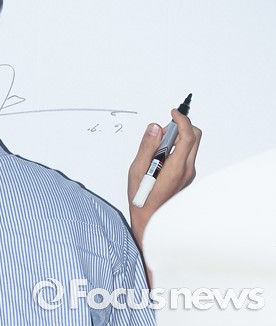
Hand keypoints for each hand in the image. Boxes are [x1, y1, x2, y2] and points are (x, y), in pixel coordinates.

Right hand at [127, 109, 201, 245]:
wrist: (150, 220)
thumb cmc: (142, 198)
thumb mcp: (137, 169)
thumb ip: (147, 146)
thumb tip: (154, 128)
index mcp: (176, 167)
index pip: (187, 135)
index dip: (181, 120)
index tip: (173, 112)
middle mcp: (186, 170)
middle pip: (194, 138)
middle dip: (180, 127)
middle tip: (161, 130)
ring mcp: (188, 174)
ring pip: (190, 146)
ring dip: (176, 138)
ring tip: (155, 147)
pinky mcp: (185, 176)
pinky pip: (184, 155)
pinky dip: (174, 148)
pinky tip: (158, 157)